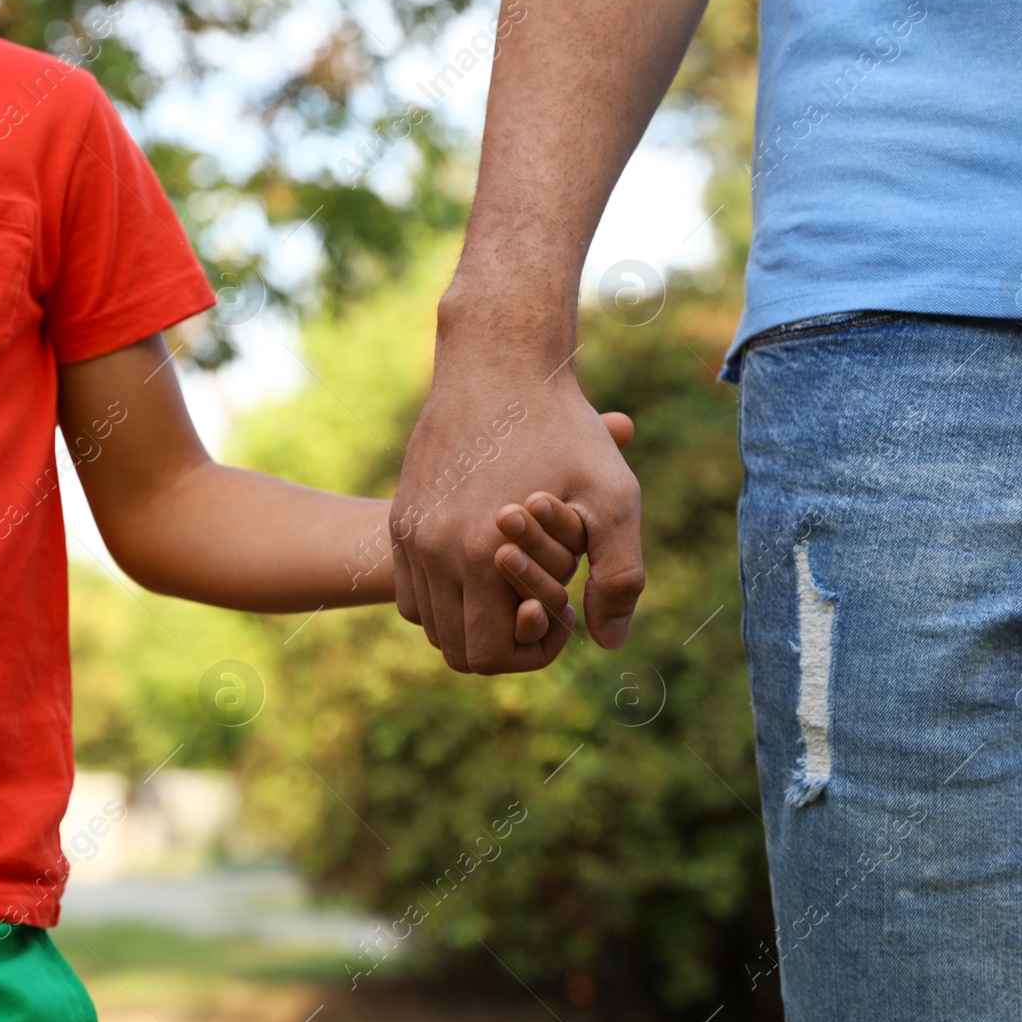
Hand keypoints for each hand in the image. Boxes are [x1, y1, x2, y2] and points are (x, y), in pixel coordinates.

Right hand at [391, 321, 643, 674]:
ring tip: (515, 583)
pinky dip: (445, 595)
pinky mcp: (401, 516)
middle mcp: (433, 551)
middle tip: (540, 603)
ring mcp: (411, 534)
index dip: (533, 650)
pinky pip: (411, 588)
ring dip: (472, 620)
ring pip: (430, 623)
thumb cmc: (563, 429)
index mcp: (480, 556)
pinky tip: (486, 564)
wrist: (497, 365)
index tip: (560, 613)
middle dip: (503, 642)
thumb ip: (621, 577)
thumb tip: (608, 642)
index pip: (488, 655)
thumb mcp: (613, 499)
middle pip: (455, 650)